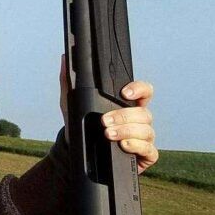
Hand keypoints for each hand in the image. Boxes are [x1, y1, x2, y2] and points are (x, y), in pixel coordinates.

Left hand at [59, 54, 158, 174]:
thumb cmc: (81, 124)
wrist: (78, 152)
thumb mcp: (72, 103)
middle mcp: (139, 120)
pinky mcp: (145, 155)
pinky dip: (136, 146)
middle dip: (123, 116)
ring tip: (107, 133)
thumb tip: (64, 59)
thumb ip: (69, 81)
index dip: (139, 89)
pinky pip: (149, 150)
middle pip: (144, 113)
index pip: (144, 91)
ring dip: (127, 131)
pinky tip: (123, 145)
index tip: (124, 93)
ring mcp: (144, 137)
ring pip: (146, 130)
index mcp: (127, 104)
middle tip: (104, 120)